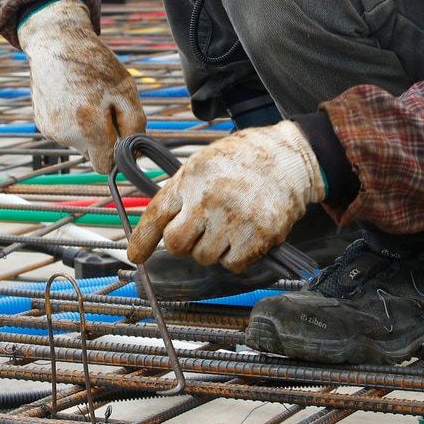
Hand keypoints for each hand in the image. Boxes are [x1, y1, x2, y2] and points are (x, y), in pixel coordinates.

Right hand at [18, 0, 145, 174]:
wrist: (56, 42)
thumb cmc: (95, 65)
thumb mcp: (126, 91)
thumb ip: (135, 127)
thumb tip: (135, 154)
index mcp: (90, 130)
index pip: (106, 165)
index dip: (118, 153)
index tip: (122, 131)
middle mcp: (67, 135)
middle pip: (93, 155)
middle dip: (104, 139)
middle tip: (106, 107)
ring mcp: (50, 130)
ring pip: (79, 143)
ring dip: (88, 129)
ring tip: (87, 97)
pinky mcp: (42, 123)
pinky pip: (66, 132)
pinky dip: (73, 121)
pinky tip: (73, 97)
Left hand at [127, 121, 324, 270]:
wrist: (288, 158)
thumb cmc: (242, 161)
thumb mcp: (202, 165)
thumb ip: (179, 193)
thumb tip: (157, 227)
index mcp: (191, 179)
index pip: (156, 215)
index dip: (142, 240)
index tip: (136, 256)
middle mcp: (209, 199)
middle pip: (176, 245)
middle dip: (183, 244)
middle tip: (199, 231)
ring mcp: (234, 219)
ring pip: (204, 257)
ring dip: (212, 249)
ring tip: (228, 225)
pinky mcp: (258, 237)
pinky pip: (232, 265)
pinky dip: (236, 256)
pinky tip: (244, 234)